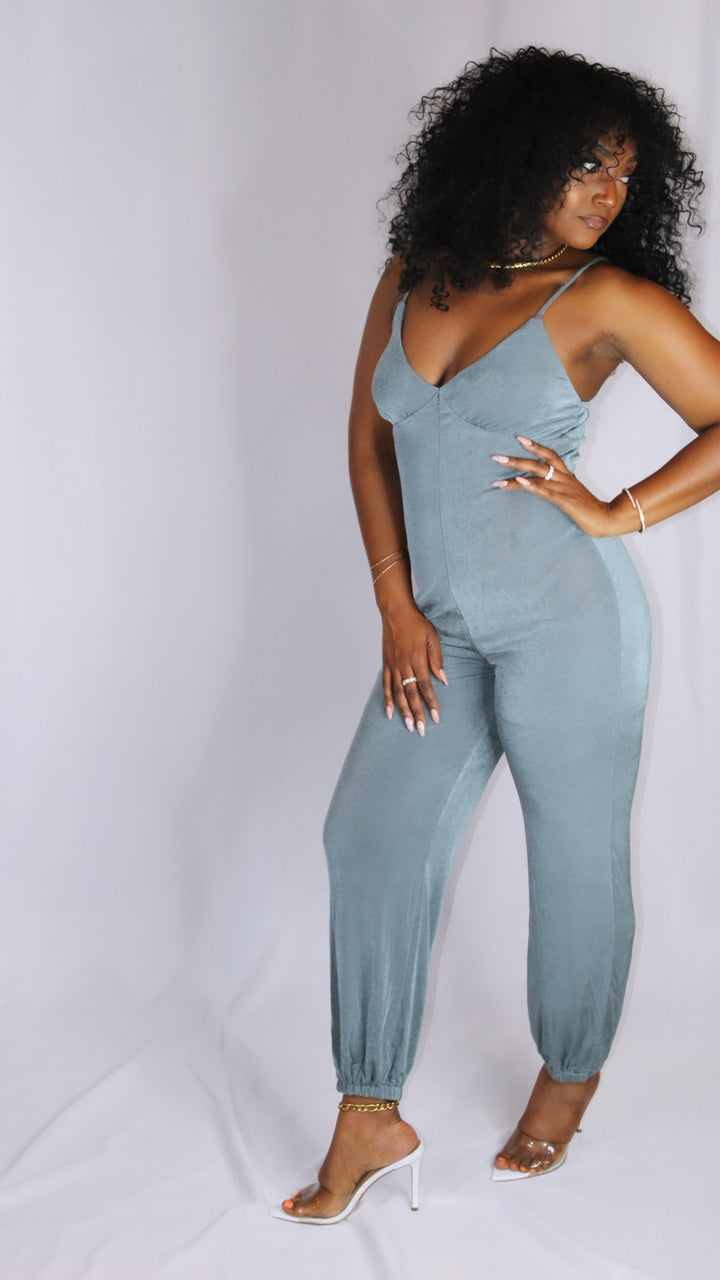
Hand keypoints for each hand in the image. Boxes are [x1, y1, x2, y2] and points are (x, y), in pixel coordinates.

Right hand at [381, 601, 447, 734]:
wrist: (395, 611)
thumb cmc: (417, 623)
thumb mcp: (433, 637)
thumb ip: (437, 659)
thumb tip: (444, 680)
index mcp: (417, 658)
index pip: (425, 686)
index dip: (431, 702)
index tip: (435, 717)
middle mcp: (403, 664)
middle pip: (411, 694)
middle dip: (417, 713)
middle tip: (421, 730)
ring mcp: (393, 665)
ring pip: (398, 693)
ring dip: (403, 711)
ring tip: (408, 726)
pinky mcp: (386, 664)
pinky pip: (386, 685)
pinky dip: (387, 700)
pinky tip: (390, 712)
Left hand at [491, 435, 619, 536]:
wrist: (606, 518)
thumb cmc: (587, 508)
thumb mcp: (571, 493)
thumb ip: (558, 486)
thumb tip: (544, 484)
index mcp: (567, 475)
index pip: (550, 455)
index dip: (536, 446)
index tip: (519, 438)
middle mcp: (565, 478)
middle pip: (539, 463)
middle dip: (516, 459)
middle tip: (497, 457)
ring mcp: (565, 489)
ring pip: (539, 476)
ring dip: (518, 472)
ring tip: (500, 472)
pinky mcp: (566, 501)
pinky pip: (547, 492)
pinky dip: (533, 486)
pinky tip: (521, 481)